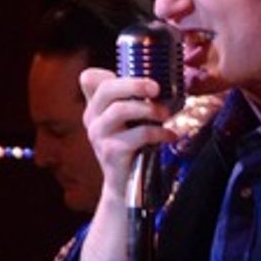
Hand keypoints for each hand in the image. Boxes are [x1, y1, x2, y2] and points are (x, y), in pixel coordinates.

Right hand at [73, 66, 179, 260]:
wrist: (126, 187)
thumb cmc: (132, 148)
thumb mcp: (128, 122)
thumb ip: (132, 99)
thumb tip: (155, 79)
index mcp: (95, 108)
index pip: (91, 80)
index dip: (109, 73)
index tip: (135, 75)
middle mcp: (92, 120)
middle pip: (106, 90)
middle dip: (134, 84)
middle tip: (157, 87)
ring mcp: (99, 137)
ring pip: (120, 110)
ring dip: (148, 109)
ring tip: (165, 115)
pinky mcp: (111, 153)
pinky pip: (137, 135)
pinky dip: (158, 133)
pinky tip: (170, 135)